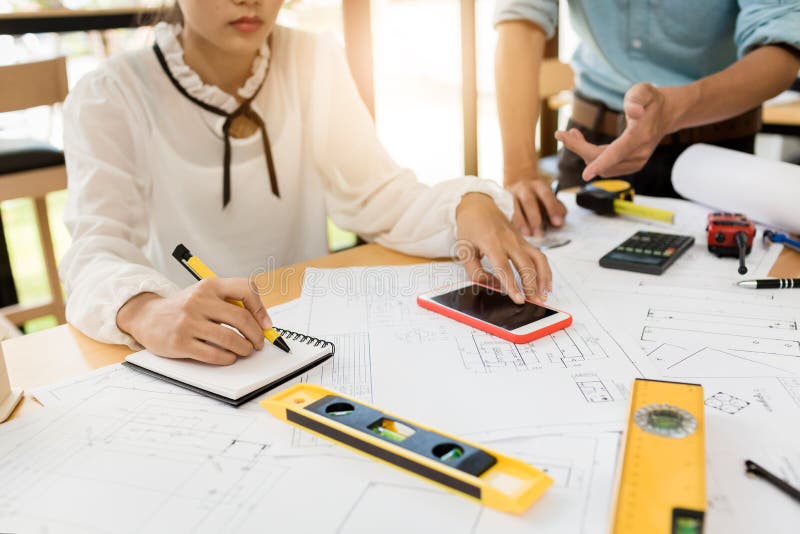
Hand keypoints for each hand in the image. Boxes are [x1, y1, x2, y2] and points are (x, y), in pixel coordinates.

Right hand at [116, 278, 270, 364]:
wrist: (146, 316)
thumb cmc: (184, 307)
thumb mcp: (205, 294)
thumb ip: (229, 302)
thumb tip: (261, 322)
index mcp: (209, 285)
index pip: (245, 289)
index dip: (261, 308)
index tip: (266, 324)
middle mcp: (199, 300)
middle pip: (241, 318)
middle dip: (256, 335)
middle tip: (258, 343)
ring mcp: (188, 321)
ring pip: (230, 339)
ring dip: (244, 348)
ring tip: (245, 350)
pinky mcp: (180, 342)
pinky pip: (214, 354)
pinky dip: (227, 358)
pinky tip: (229, 357)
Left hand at [455, 192, 552, 303]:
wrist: (479, 205)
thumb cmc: (470, 227)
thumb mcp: (464, 250)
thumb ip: (475, 271)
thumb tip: (490, 286)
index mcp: (491, 242)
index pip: (504, 267)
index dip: (512, 285)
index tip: (518, 299)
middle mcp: (509, 240)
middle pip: (525, 264)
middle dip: (532, 285)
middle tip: (535, 302)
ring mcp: (519, 239)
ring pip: (538, 259)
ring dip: (543, 278)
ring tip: (543, 295)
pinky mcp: (524, 241)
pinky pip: (539, 256)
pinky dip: (545, 270)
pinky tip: (546, 283)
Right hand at [505, 172, 566, 237]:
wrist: (518, 186)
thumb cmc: (536, 197)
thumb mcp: (549, 198)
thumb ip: (557, 209)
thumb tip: (559, 223)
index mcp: (538, 185)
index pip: (546, 195)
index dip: (552, 209)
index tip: (558, 223)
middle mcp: (524, 188)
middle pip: (528, 201)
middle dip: (535, 219)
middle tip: (540, 234)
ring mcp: (511, 195)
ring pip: (514, 208)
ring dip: (521, 223)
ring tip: (528, 235)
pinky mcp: (502, 203)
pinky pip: (505, 214)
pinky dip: (511, 224)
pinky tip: (515, 233)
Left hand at [555, 83, 677, 179]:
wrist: (668, 113)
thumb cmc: (651, 99)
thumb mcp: (644, 90)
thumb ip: (636, 98)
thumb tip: (633, 111)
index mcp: (641, 136)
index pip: (618, 153)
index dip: (601, 163)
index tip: (585, 175)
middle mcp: (639, 154)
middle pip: (603, 160)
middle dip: (579, 149)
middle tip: (562, 133)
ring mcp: (636, 163)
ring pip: (602, 166)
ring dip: (583, 153)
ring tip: (571, 133)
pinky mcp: (631, 166)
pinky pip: (606, 167)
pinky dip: (591, 157)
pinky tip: (581, 141)